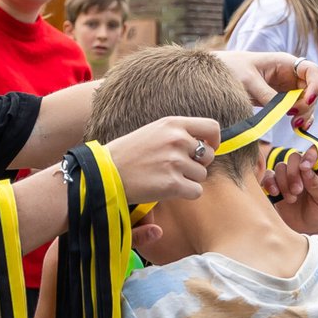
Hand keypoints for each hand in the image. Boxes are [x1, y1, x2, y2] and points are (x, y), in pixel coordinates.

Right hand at [103, 116, 220, 204]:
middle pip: (208, 156)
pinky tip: (166, 190)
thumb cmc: (126, 154)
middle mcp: (177, 140)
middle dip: (197, 165)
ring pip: (201, 176)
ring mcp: (175, 162)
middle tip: (175, 169)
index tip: (206, 149)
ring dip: (188, 180)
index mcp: (172, 124)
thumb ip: (177, 134)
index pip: (212, 128)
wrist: (104, 173)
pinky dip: (185, 194)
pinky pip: (196, 192)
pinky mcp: (172, 184)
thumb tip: (205, 145)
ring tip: (164, 178)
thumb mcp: (152, 132)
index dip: (213, 141)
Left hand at [210, 51, 317, 125]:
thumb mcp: (247, 81)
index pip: (311, 70)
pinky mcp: (279, 100)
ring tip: (295, 125)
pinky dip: (299, 118)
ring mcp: (286, 88)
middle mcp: (289, 74)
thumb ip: (265, 94)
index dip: (315, 85)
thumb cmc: (231, 69)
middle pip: (311, 89)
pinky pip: (295, 109)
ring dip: (305, 113)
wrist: (215, 73)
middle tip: (294, 118)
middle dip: (307, 104)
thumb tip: (283, 110)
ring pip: (305, 101)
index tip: (306, 100)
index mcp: (284, 63)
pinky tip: (297, 127)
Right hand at [264, 147, 317, 235]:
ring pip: (280, 167)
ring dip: (284, 182)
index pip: (315, 152)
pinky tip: (275, 194)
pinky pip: (268, 177)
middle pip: (294, 158)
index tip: (305, 167)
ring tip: (291, 199)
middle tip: (298, 191)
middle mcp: (303, 171)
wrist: (309, 230)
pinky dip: (269, 183)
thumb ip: (317, 183)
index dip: (309, 155)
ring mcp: (288, 178)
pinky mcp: (275, 187)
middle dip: (294, 174)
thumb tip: (305, 168)